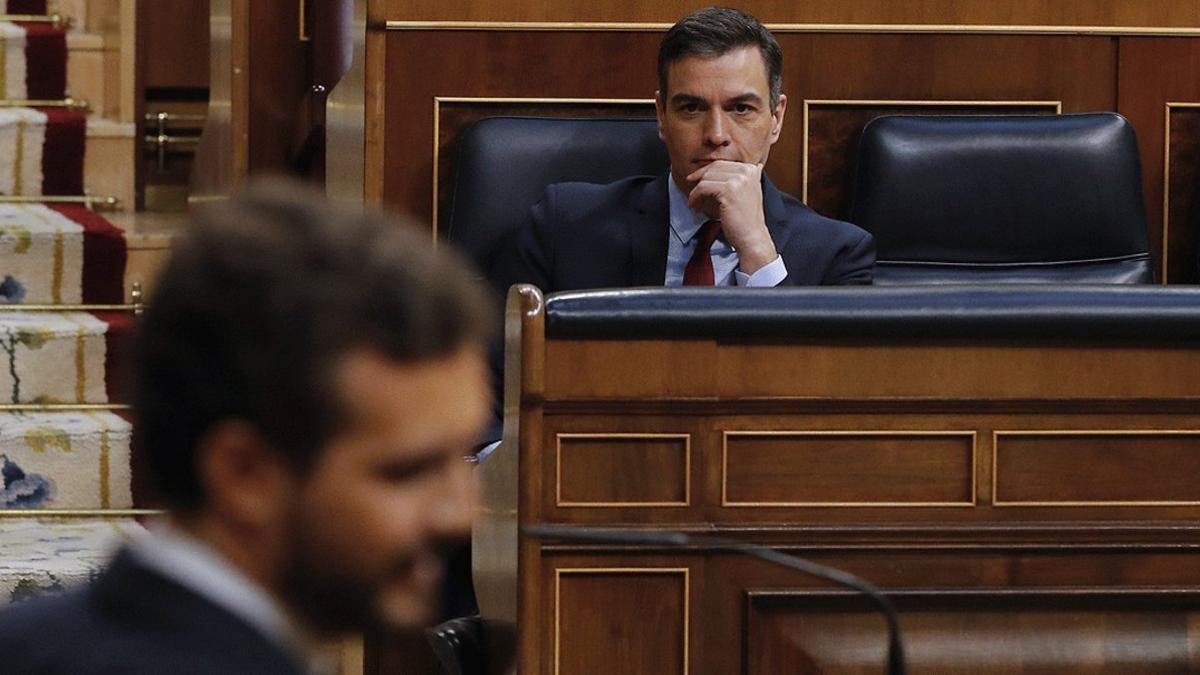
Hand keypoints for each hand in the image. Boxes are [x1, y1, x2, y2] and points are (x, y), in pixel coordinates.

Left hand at [685, 160, 777, 274]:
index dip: (706, 171)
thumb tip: (719, 169)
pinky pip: (703, 187)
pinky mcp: (729, 190)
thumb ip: (737, 179)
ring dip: (696, 191)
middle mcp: (747, 171)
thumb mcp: (745, 192)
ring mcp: (738, 179)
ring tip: (694, 202)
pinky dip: (695, 197)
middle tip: (690, 185)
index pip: (722, 163)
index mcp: (751, 169)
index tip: (696, 178)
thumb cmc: (746, 220)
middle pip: (714, 167)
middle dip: (699, 177)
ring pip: (707, 177)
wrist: (752, 237)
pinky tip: (695, 206)